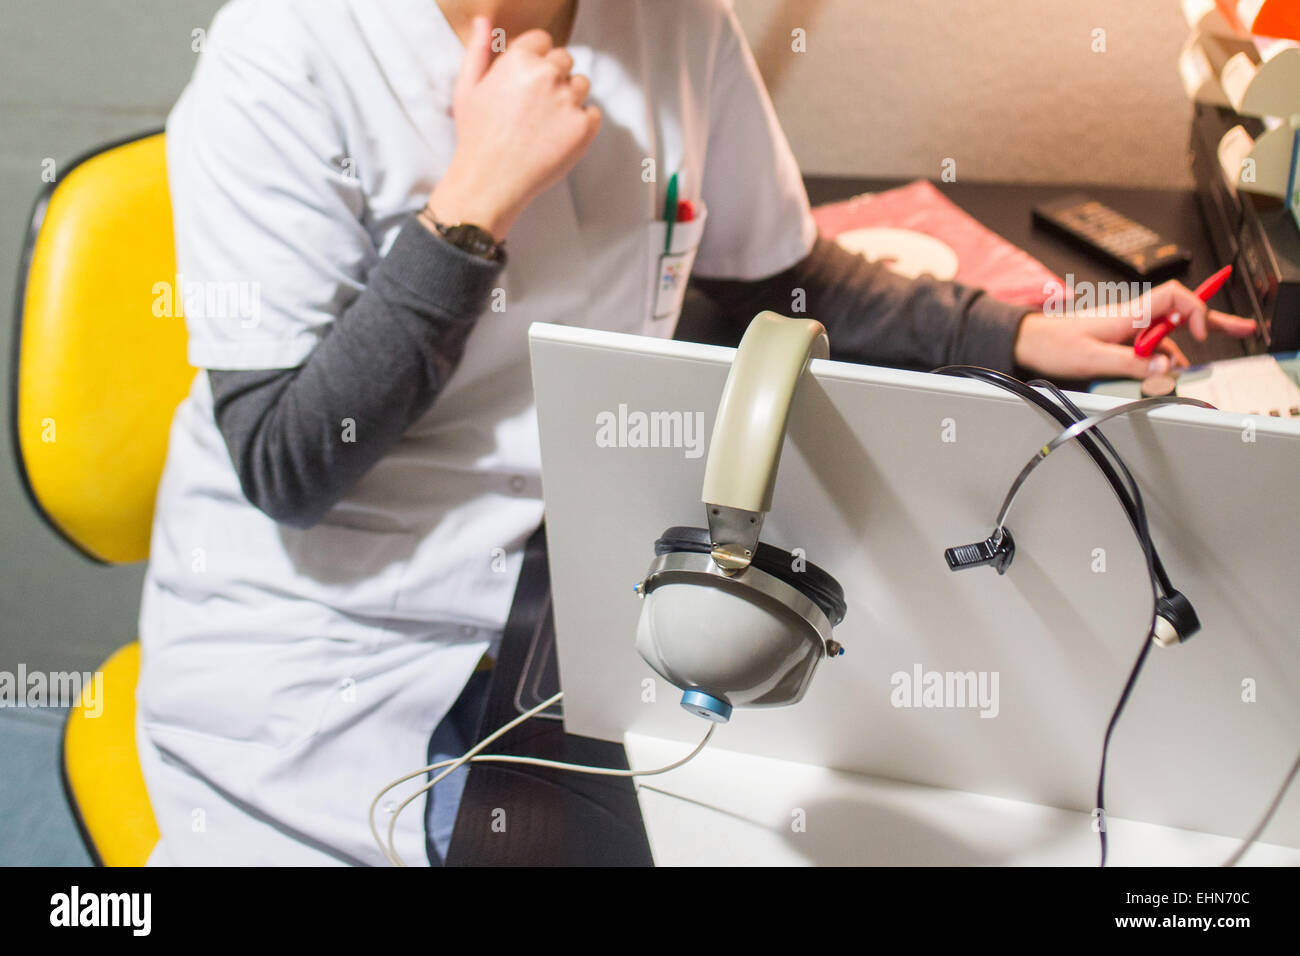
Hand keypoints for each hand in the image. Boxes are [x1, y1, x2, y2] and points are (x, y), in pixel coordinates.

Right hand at [424, 16, 601, 239]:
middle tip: (533, 107)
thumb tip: (484, 21)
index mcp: (519, 59)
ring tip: (544, 123)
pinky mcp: (584, 127)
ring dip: (569, 97)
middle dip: (552, 77)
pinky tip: (557, 136)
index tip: (526, 81)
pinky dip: (581, 123)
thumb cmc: (476, 136)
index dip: (535, 60)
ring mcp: (568, 101)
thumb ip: (479, 50)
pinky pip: (593, 113)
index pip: (543, 40)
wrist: (490, 181)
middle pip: (564, 60)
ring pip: (581, 84)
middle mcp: (547, 75)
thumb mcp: (468, 88)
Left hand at [1012, 279, 1256, 379]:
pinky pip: (1149, 349)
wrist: (1027, 343)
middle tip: (1243, 327)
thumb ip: (1131, 362)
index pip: (1175, 298)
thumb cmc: (1053, 344)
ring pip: (1165, 337)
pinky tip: (1163, 372)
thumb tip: (1165, 366)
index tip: (1203, 331)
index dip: (1195, 309)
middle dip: (1211, 321)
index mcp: (1129, 314)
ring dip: (1179, 351)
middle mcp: (1132, 318)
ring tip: (1190, 369)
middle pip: (1179, 314)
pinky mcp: (1119, 342)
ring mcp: (1127, 330)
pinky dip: (1160, 359)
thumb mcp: (1093, 358)